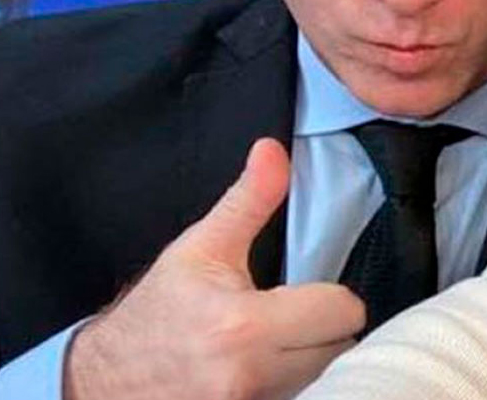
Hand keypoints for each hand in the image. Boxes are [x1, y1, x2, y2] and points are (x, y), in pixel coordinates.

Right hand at [63, 138, 365, 399]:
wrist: (103, 379)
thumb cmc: (157, 313)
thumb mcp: (201, 247)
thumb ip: (248, 200)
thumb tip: (272, 151)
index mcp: (245, 325)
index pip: (343, 311)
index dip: (333, 298)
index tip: (310, 293)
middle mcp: (250, 374)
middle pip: (341, 348)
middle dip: (325, 329)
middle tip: (296, 316)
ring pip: (326, 377)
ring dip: (313, 359)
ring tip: (282, 342)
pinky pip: (301, 397)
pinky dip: (295, 383)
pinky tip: (269, 367)